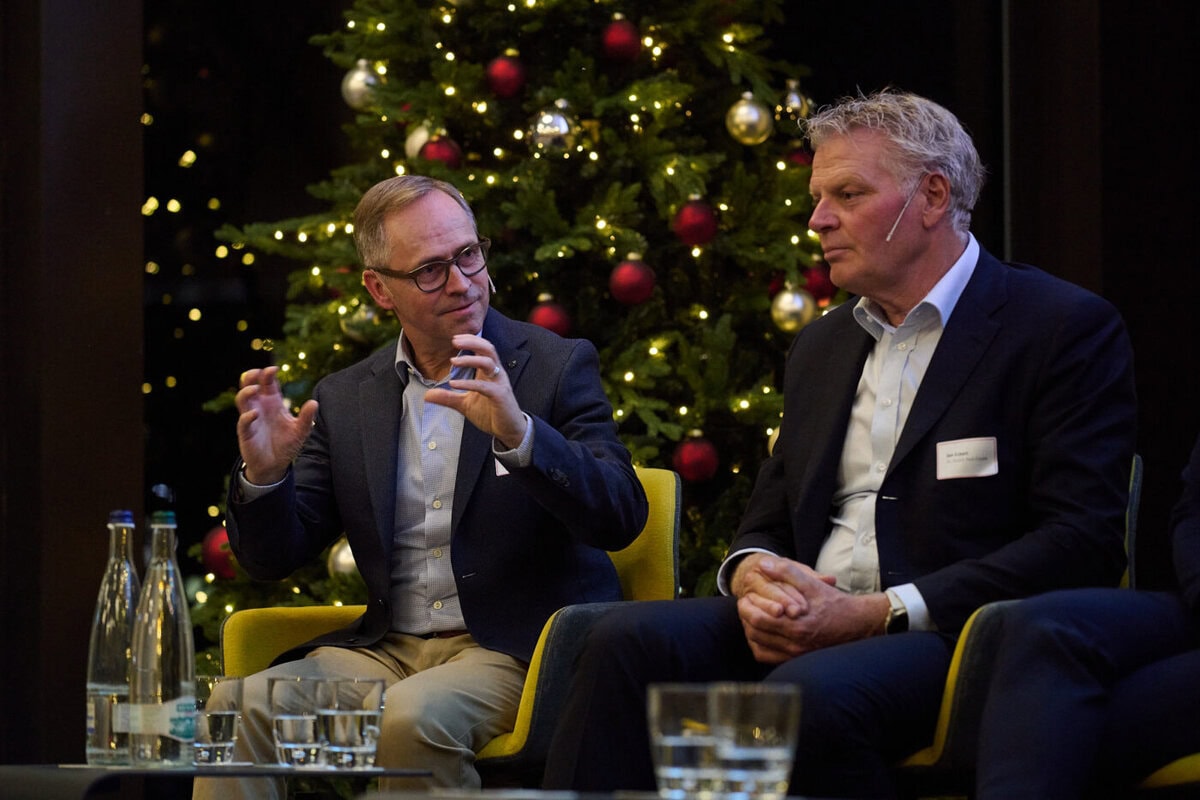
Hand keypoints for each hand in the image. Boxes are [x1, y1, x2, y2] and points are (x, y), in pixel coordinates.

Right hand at [234, 366, 318, 484]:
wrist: (275, 465)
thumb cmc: (287, 444)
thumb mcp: (301, 431)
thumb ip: (307, 417)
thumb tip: (314, 402)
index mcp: (273, 402)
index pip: (268, 382)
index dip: (268, 374)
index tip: (274, 369)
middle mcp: (260, 407)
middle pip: (250, 385)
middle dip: (251, 376)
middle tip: (257, 372)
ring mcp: (251, 419)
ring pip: (241, 399)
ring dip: (246, 392)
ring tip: (255, 389)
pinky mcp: (246, 433)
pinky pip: (243, 422)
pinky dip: (247, 417)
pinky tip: (254, 414)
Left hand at [423, 334, 526, 448]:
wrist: (508, 430)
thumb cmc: (490, 413)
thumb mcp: (464, 404)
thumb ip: (448, 398)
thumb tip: (427, 395)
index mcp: (489, 372)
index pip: (482, 348)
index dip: (470, 340)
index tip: (454, 338)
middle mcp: (496, 374)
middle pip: (488, 348)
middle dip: (472, 342)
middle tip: (454, 340)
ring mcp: (499, 384)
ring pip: (488, 362)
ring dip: (470, 359)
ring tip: (453, 361)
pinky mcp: (500, 396)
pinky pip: (484, 386)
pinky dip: (469, 383)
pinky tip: (454, 384)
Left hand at [733, 555, 887, 663]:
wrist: (857, 625)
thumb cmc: (835, 603)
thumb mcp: (812, 583)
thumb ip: (787, 572)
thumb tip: (762, 564)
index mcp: (796, 625)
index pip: (757, 619)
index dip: (746, 607)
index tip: (746, 596)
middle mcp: (794, 644)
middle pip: (755, 633)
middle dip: (746, 617)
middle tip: (745, 605)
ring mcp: (796, 654)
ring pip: (758, 646)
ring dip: (750, 631)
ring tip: (752, 616)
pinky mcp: (798, 659)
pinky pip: (768, 657)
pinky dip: (759, 645)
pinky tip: (761, 632)